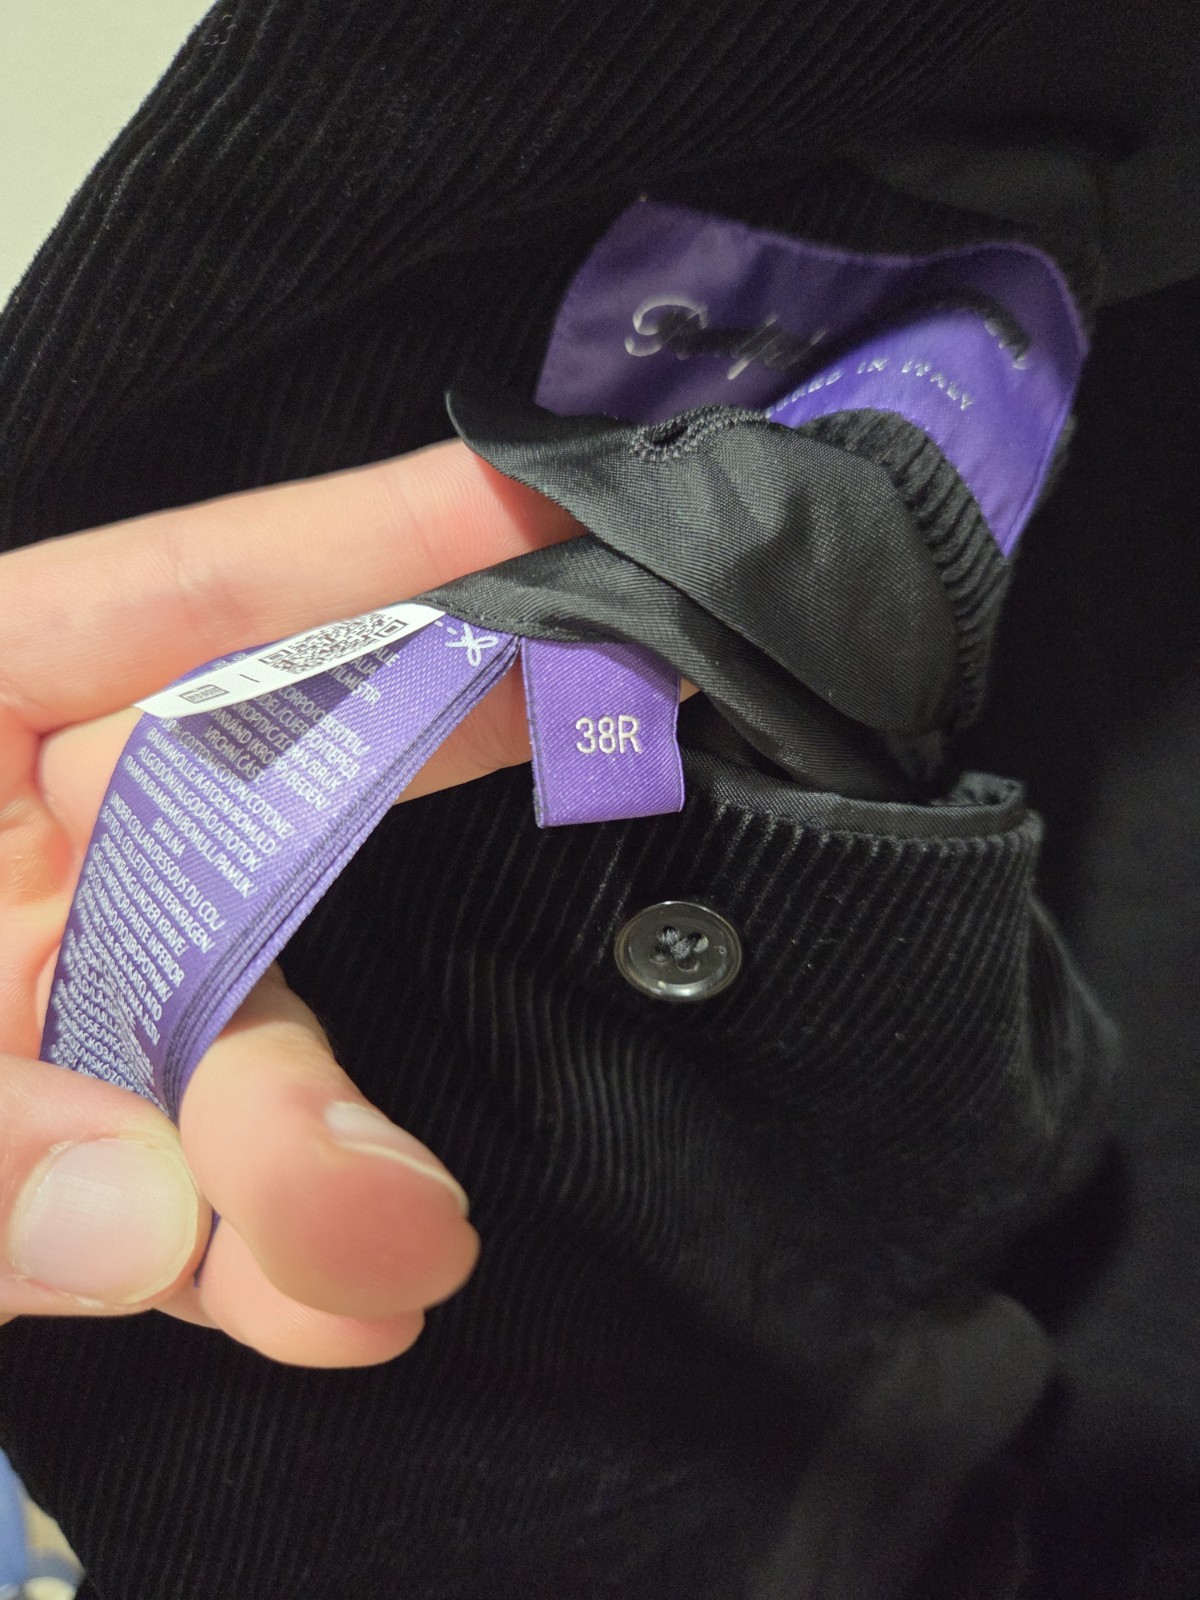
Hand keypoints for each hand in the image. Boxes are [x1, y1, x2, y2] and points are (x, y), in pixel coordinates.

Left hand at [0, 440, 577, 1365]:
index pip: (169, 607)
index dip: (362, 554)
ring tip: (384, 1256)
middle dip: (344, 941)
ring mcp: (36, 997)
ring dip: (316, 1153)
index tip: (537, 518)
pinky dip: (263, 1251)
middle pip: (242, 845)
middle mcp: (3, 837)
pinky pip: (186, 1183)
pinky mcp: (46, 1143)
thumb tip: (132, 1207)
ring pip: (233, 1045)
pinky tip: (335, 1301)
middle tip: (443, 1000)